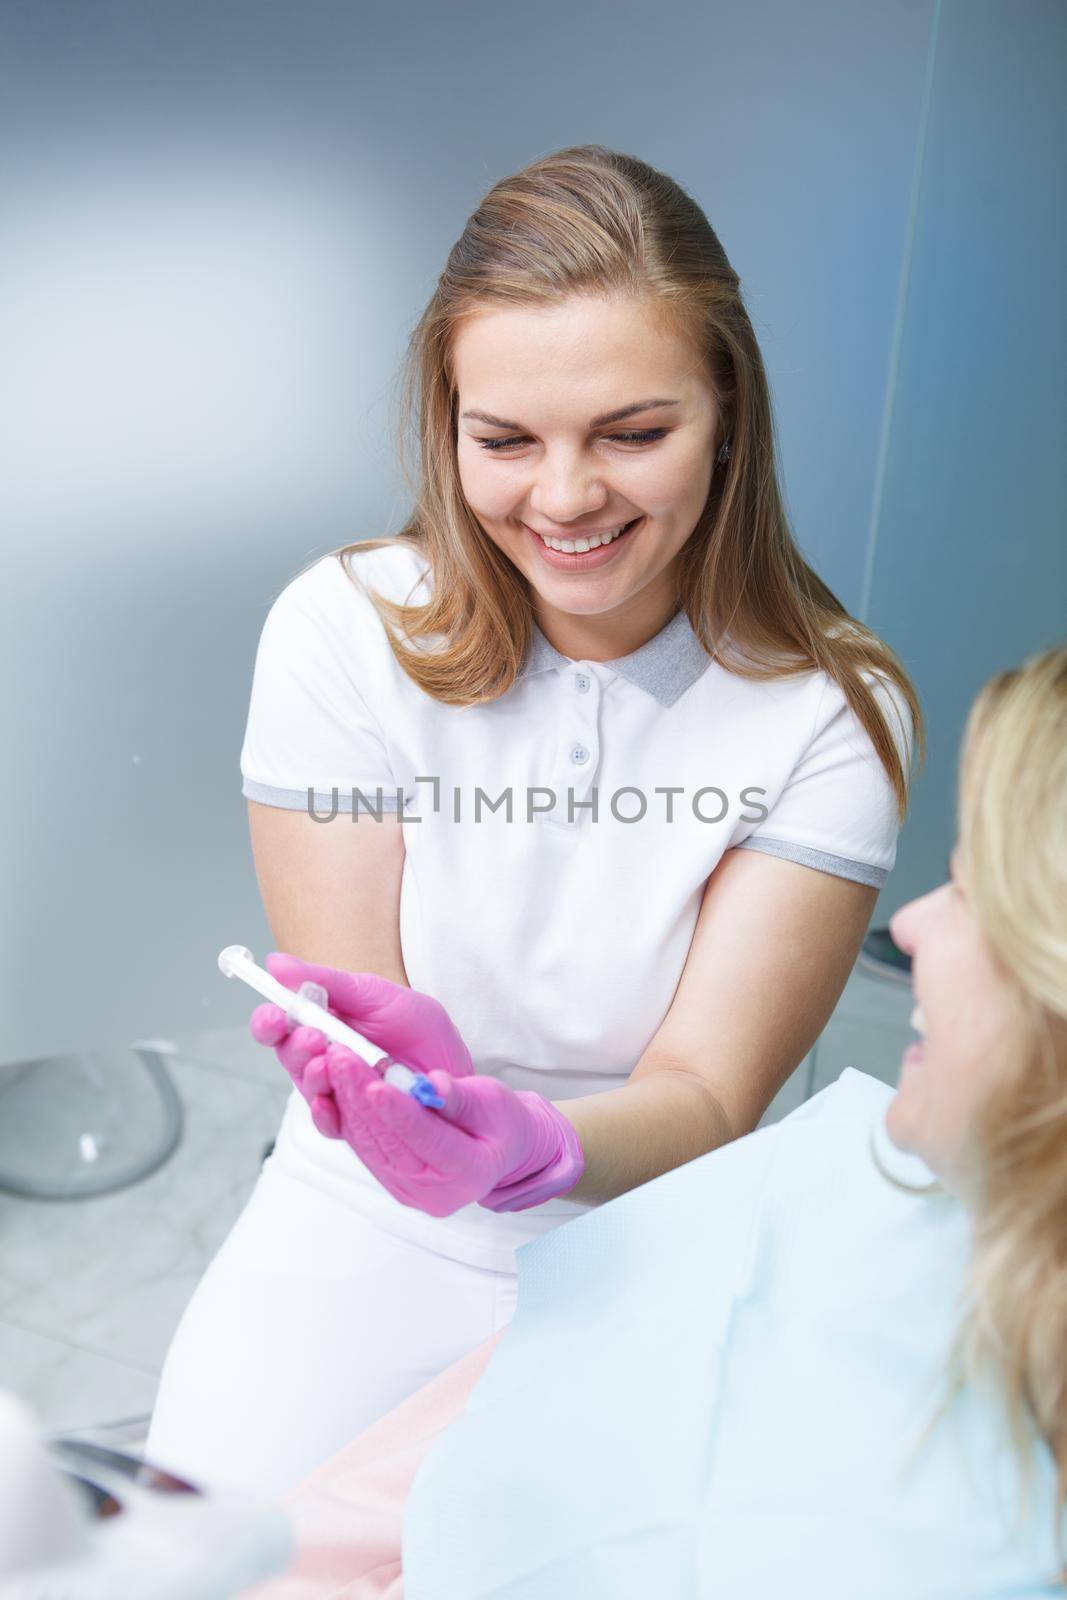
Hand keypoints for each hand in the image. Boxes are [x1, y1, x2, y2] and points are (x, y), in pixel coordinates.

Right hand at [249, 953, 474, 1137]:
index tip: (273, 1014)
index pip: (279, 1022)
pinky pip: (327, 1122)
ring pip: (306, 1086)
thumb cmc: (416, 1029)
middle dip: (295, 1045)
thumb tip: (274, 961)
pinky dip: (326, 1112)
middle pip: (287, 1054)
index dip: (269, 1020)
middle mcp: (320, 1056)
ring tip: (330, 1061)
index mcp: (321, 1022)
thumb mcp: (375, 995)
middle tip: (314, 1036)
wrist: (453, 1069)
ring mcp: (334, 1089)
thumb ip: (328, 982)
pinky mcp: (350, 1120)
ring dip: (312, 1074)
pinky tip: (331, 1102)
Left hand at [318, 1049, 584, 1216]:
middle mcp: (436, 1192)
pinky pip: (365, 1148)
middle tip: (342, 1056)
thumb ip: (460, 1096)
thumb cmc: (500, 1121)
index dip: (399, 1110)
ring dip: (348, 1101)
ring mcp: (410, 1191)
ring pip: (371, 1144)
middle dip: (362, 1096)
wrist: (498, 1149)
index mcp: (470, 1171)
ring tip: (336, 1062)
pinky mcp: (392, 1183)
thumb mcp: (492, 1101)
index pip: (426, 1138)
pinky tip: (338, 1084)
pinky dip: (349, 1115)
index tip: (375, 1081)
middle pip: (390, 1141)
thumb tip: (433, 1085)